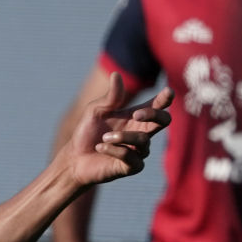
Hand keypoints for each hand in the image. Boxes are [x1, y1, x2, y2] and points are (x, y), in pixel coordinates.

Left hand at [66, 71, 173, 187]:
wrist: (74, 159)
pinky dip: (115, 150)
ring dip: (122, 137)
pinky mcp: (132, 166)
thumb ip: (109, 97)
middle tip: (136, 114)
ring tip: (103, 138)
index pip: (157, 105)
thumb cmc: (86, 133)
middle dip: (154, 115)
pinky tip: (100, 148)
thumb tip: (116, 75)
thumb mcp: (94, 111)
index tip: (168, 92)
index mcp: (136, 116)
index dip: (165, 98)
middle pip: (164, 120)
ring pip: (144, 140)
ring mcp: (139, 150)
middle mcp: (141, 132)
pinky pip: (132, 156)